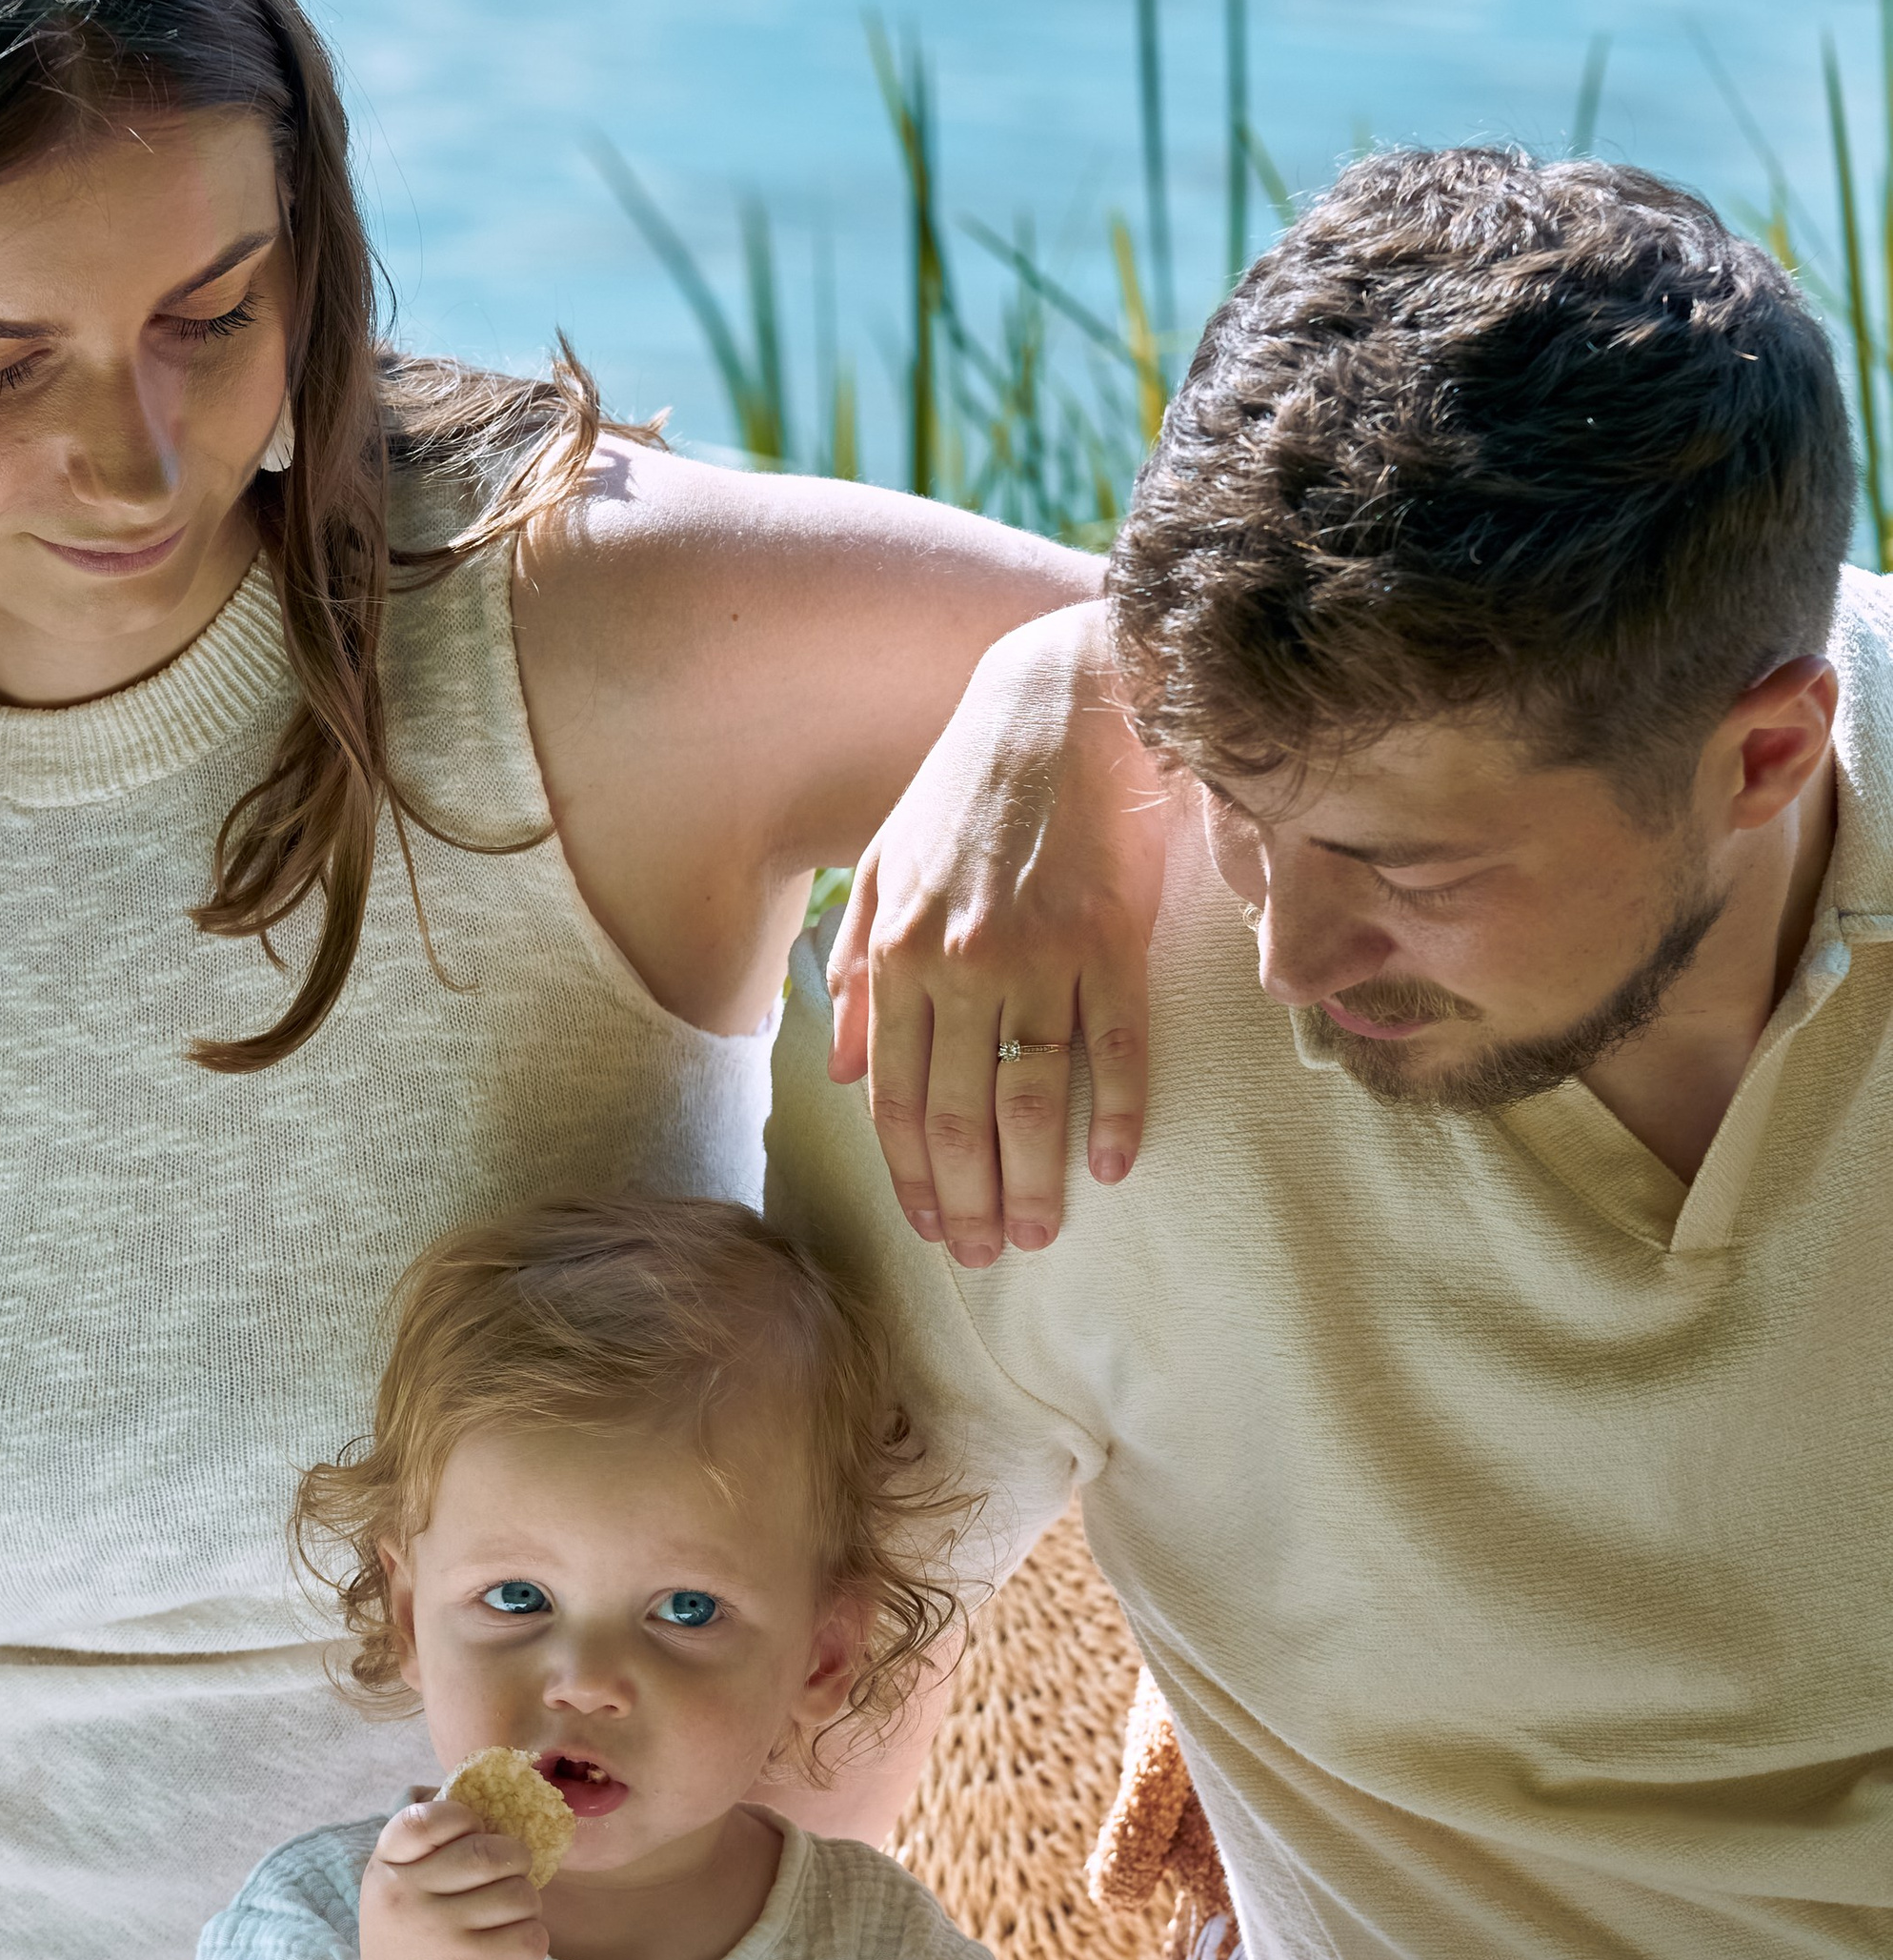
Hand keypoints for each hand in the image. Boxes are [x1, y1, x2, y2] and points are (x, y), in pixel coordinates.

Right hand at [357, 1792, 550, 1959]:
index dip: (462, 1817)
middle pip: (491, 1854)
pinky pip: (532, 1937)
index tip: (473, 1831)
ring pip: (521, 1895)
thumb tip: (498, 1801)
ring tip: (507, 1920)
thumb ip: (431, 1847)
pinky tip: (509, 1951)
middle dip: (515, 1861)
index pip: (424, 1819)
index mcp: (387, 1868)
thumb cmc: (411, 1934)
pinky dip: (531, 1941)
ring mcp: (442, 1937)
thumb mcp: (398, 1885)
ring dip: (525, 1906)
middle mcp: (408, 1899)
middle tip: (510, 1876)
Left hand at [825, 603, 1168, 1264]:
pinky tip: (1115, 1165)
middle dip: (969, 1197)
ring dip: (1035, 1178)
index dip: (910, 1170)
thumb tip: (843, 1068)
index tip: (930, 1226)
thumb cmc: (969, 787)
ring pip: (1030, 1097)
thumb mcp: (885, 866)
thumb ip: (859, 970)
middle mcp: (963, 965)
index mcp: (902, 954)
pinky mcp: (1111, 941)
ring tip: (1041, 1232)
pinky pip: (1114, 1048)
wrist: (1060, 703)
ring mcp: (1040, 957)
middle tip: (987, 1256)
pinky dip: (1116, 1112)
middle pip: (959, 1113)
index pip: (896, 1094)